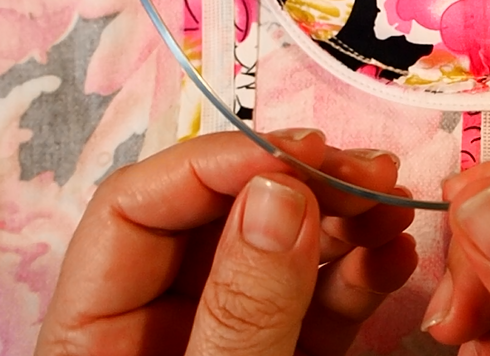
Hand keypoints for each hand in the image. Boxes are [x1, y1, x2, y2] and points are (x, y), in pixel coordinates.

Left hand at [35, 129, 417, 355]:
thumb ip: (242, 306)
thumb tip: (280, 191)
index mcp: (93, 333)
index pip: (137, 207)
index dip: (218, 164)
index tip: (304, 153)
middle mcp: (157, 325)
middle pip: (217, 219)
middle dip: (301, 183)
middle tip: (373, 170)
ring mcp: (224, 341)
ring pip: (276, 255)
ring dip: (343, 221)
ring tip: (397, 203)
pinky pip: (315, 307)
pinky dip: (358, 277)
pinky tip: (394, 257)